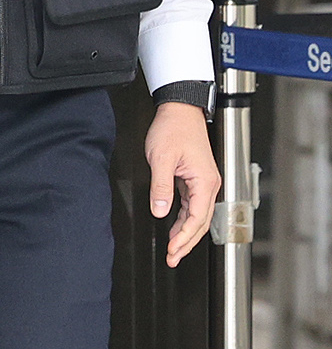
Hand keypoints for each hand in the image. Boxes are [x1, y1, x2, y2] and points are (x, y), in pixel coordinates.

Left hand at [146, 101, 220, 266]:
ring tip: (173, 250)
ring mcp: (203, 182)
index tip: (172, 251)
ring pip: (196, 215)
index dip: (184, 238)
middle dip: (186, 243)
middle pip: (200, 222)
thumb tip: (160, 211)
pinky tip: (174, 228)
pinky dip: (183, 219)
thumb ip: (161, 187)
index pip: (196, 219)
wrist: (179, 110)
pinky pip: (192, 205)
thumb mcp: (161, 158)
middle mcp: (208, 184)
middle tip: (172, 258)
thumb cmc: (173, 128)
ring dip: (185, 233)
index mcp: (204, 182)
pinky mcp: (196, 178)